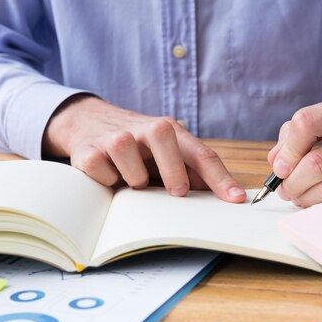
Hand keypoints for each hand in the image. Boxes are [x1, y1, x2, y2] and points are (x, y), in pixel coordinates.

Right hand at [42, 95, 245, 202]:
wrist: (88, 122)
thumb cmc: (138, 147)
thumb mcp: (166, 155)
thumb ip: (191, 173)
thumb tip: (223, 199)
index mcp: (170, 131)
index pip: (201, 153)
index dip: (220, 178)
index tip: (235, 199)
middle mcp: (144, 128)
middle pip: (164, 136)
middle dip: (172, 167)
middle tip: (177, 191)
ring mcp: (115, 137)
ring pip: (126, 153)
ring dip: (133, 178)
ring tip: (133, 182)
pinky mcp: (87, 150)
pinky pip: (98, 168)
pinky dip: (105, 180)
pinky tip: (108, 177)